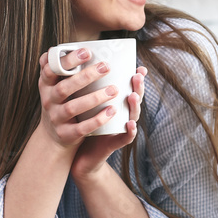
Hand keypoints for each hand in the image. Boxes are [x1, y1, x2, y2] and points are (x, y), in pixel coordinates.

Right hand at [37, 48, 133, 155]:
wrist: (52, 137)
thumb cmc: (59, 103)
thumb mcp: (53, 86)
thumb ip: (57, 69)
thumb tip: (57, 47)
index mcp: (47, 85)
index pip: (51, 70)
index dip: (67, 61)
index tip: (87, 51)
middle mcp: (49, 101)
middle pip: (64, 88)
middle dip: (85, 77)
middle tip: (106, 66)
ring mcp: (56, 118)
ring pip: (73, 107)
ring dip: (94, 98)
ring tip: (114, 89)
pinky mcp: (67, 134)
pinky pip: (82, 128)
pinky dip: (97, 120)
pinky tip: (112, 111)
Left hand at [71, 67, 146, 183]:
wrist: (79, 156)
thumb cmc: (82, 125)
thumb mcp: (83, 103)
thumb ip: (85, 86)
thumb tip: (77, 62)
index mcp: (115, 103)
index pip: (129, 88)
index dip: (136, 78)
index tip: (139, 67)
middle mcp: (121, 115)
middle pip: (134, 99)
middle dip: (138, 87)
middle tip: (137, 76)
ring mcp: (119, 129)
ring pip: (132, 116)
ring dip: (134, 106)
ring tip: (132, 95)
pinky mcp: (114, 143)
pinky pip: (125, 137)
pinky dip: (130, 131)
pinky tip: (129, 124)